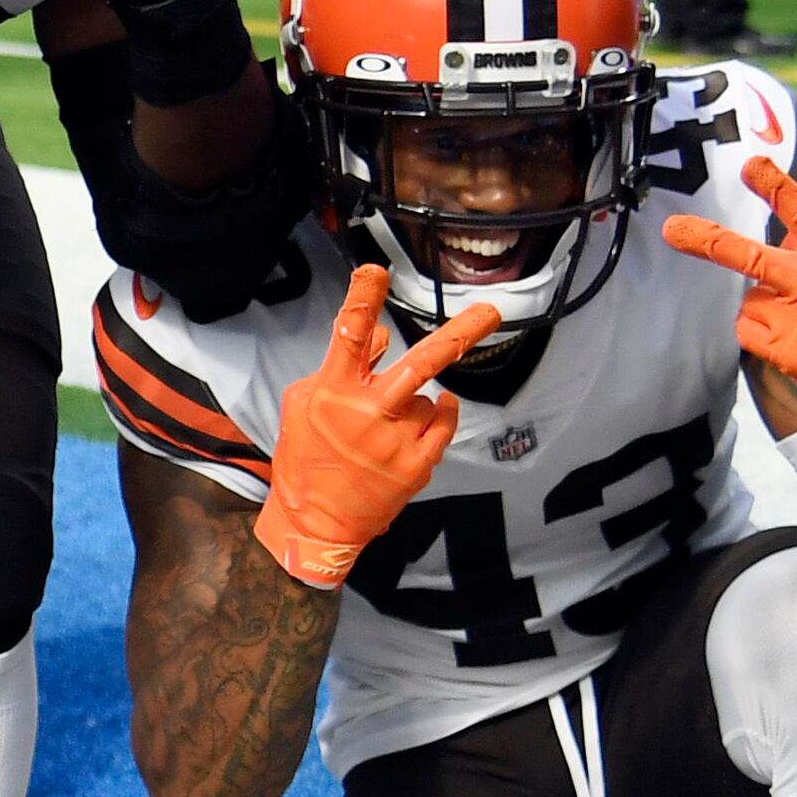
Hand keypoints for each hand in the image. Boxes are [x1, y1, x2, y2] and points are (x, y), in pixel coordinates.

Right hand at [252, 264, 500, 589]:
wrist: (313, 526)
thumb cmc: (305, 460)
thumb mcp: (304, 405)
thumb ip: (343, 368)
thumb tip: (385, 339)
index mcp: (332, 393)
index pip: (349, 336)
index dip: (362, 300)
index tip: (374, 270)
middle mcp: (368, 413)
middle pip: (420, 364)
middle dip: (458, 335)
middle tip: (492, 310)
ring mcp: (397, 441)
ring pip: (427, 397)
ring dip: (411, 404)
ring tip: (381, 432)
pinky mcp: (417, 465)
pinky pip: (442, 423)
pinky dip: (439, 415)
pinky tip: (422, 422)